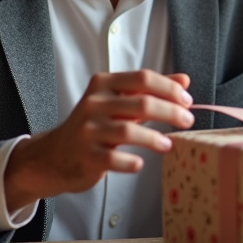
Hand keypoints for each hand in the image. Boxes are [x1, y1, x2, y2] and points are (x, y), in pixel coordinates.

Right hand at [4, 70, 192, 210]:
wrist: (54, 156)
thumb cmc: (94, 126)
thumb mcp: (119, 102)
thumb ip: (150, 91)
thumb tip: (184, 80)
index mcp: (103, 84)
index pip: (143, 78)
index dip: (170, 89)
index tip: (188, 101)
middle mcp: (93, 104)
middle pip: (141, 102)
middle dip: (171, 112)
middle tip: (188, 121)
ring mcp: (88, 131)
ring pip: (128, 130)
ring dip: (154, 139)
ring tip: (169, 145)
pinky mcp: (86, 156)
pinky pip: (114, 159)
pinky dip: (131, 162)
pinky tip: (140, 163)